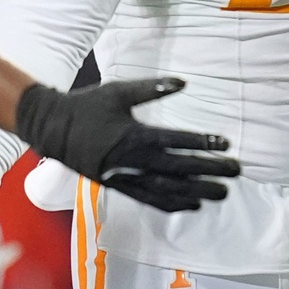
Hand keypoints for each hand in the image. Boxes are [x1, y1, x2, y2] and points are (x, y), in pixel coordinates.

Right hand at [13, 78, 240, 212]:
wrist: (52, 129)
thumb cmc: (87, 106)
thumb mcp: (119, 91)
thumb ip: (151, 88)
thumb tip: (183, 82)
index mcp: (135, 136)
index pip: (177, 142)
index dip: (203, 143)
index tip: (226, 144)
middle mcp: (133, 160)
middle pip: (179, 169)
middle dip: (210, 171)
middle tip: (236, 172)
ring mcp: (125, 177)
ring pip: (168, 190)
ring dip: (197, 192)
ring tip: (222, 193)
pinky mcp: (118, 186)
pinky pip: (149, 199)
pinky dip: (172, 204)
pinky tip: (192, 205)